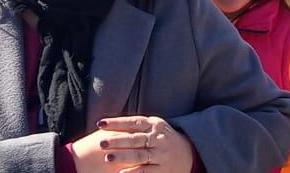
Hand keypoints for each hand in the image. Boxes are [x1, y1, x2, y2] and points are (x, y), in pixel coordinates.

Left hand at [81, 116, 195, 172]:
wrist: (189, 153)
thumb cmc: (163, 138)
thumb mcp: (155, 127)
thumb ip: (137, 126)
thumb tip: (108, 124)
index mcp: (154, 125)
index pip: (133, 122)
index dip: (117, 122)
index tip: (100, 124)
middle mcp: (158, 138)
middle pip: (135, 139)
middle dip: (118, 141)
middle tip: (102, 143)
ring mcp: (161, 155)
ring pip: (140, 155)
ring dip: (123, 156)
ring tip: (108, 157)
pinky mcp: (162, 170)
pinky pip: (146, 171)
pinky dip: (133, 172)